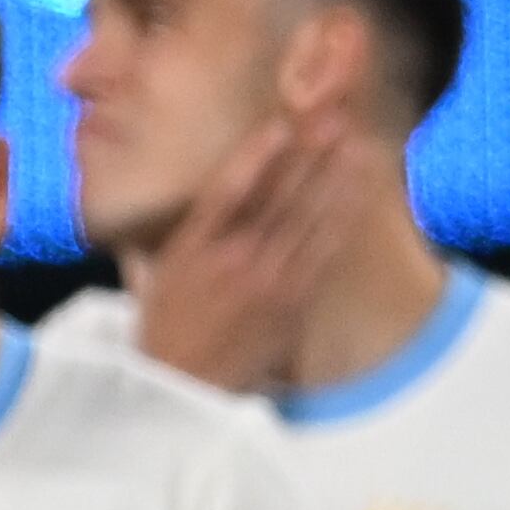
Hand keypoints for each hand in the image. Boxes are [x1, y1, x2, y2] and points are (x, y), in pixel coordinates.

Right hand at [126, 105, 360, 391]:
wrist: (180, 392)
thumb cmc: (162, 337)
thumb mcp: (151, 280)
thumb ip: (166, 241)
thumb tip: (162, 211)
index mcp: (190, 250)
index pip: (227, 191)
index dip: (257, 155)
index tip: (280, 126)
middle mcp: (230, 261)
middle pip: (277, 197)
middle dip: (308, 154)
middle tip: (334, 117)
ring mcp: (265, 282)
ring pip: (307, 218)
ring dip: (335, 177)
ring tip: (356, 143)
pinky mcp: (292, 302)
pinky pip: (324, 251)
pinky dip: (343, 217)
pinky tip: (357, 192)